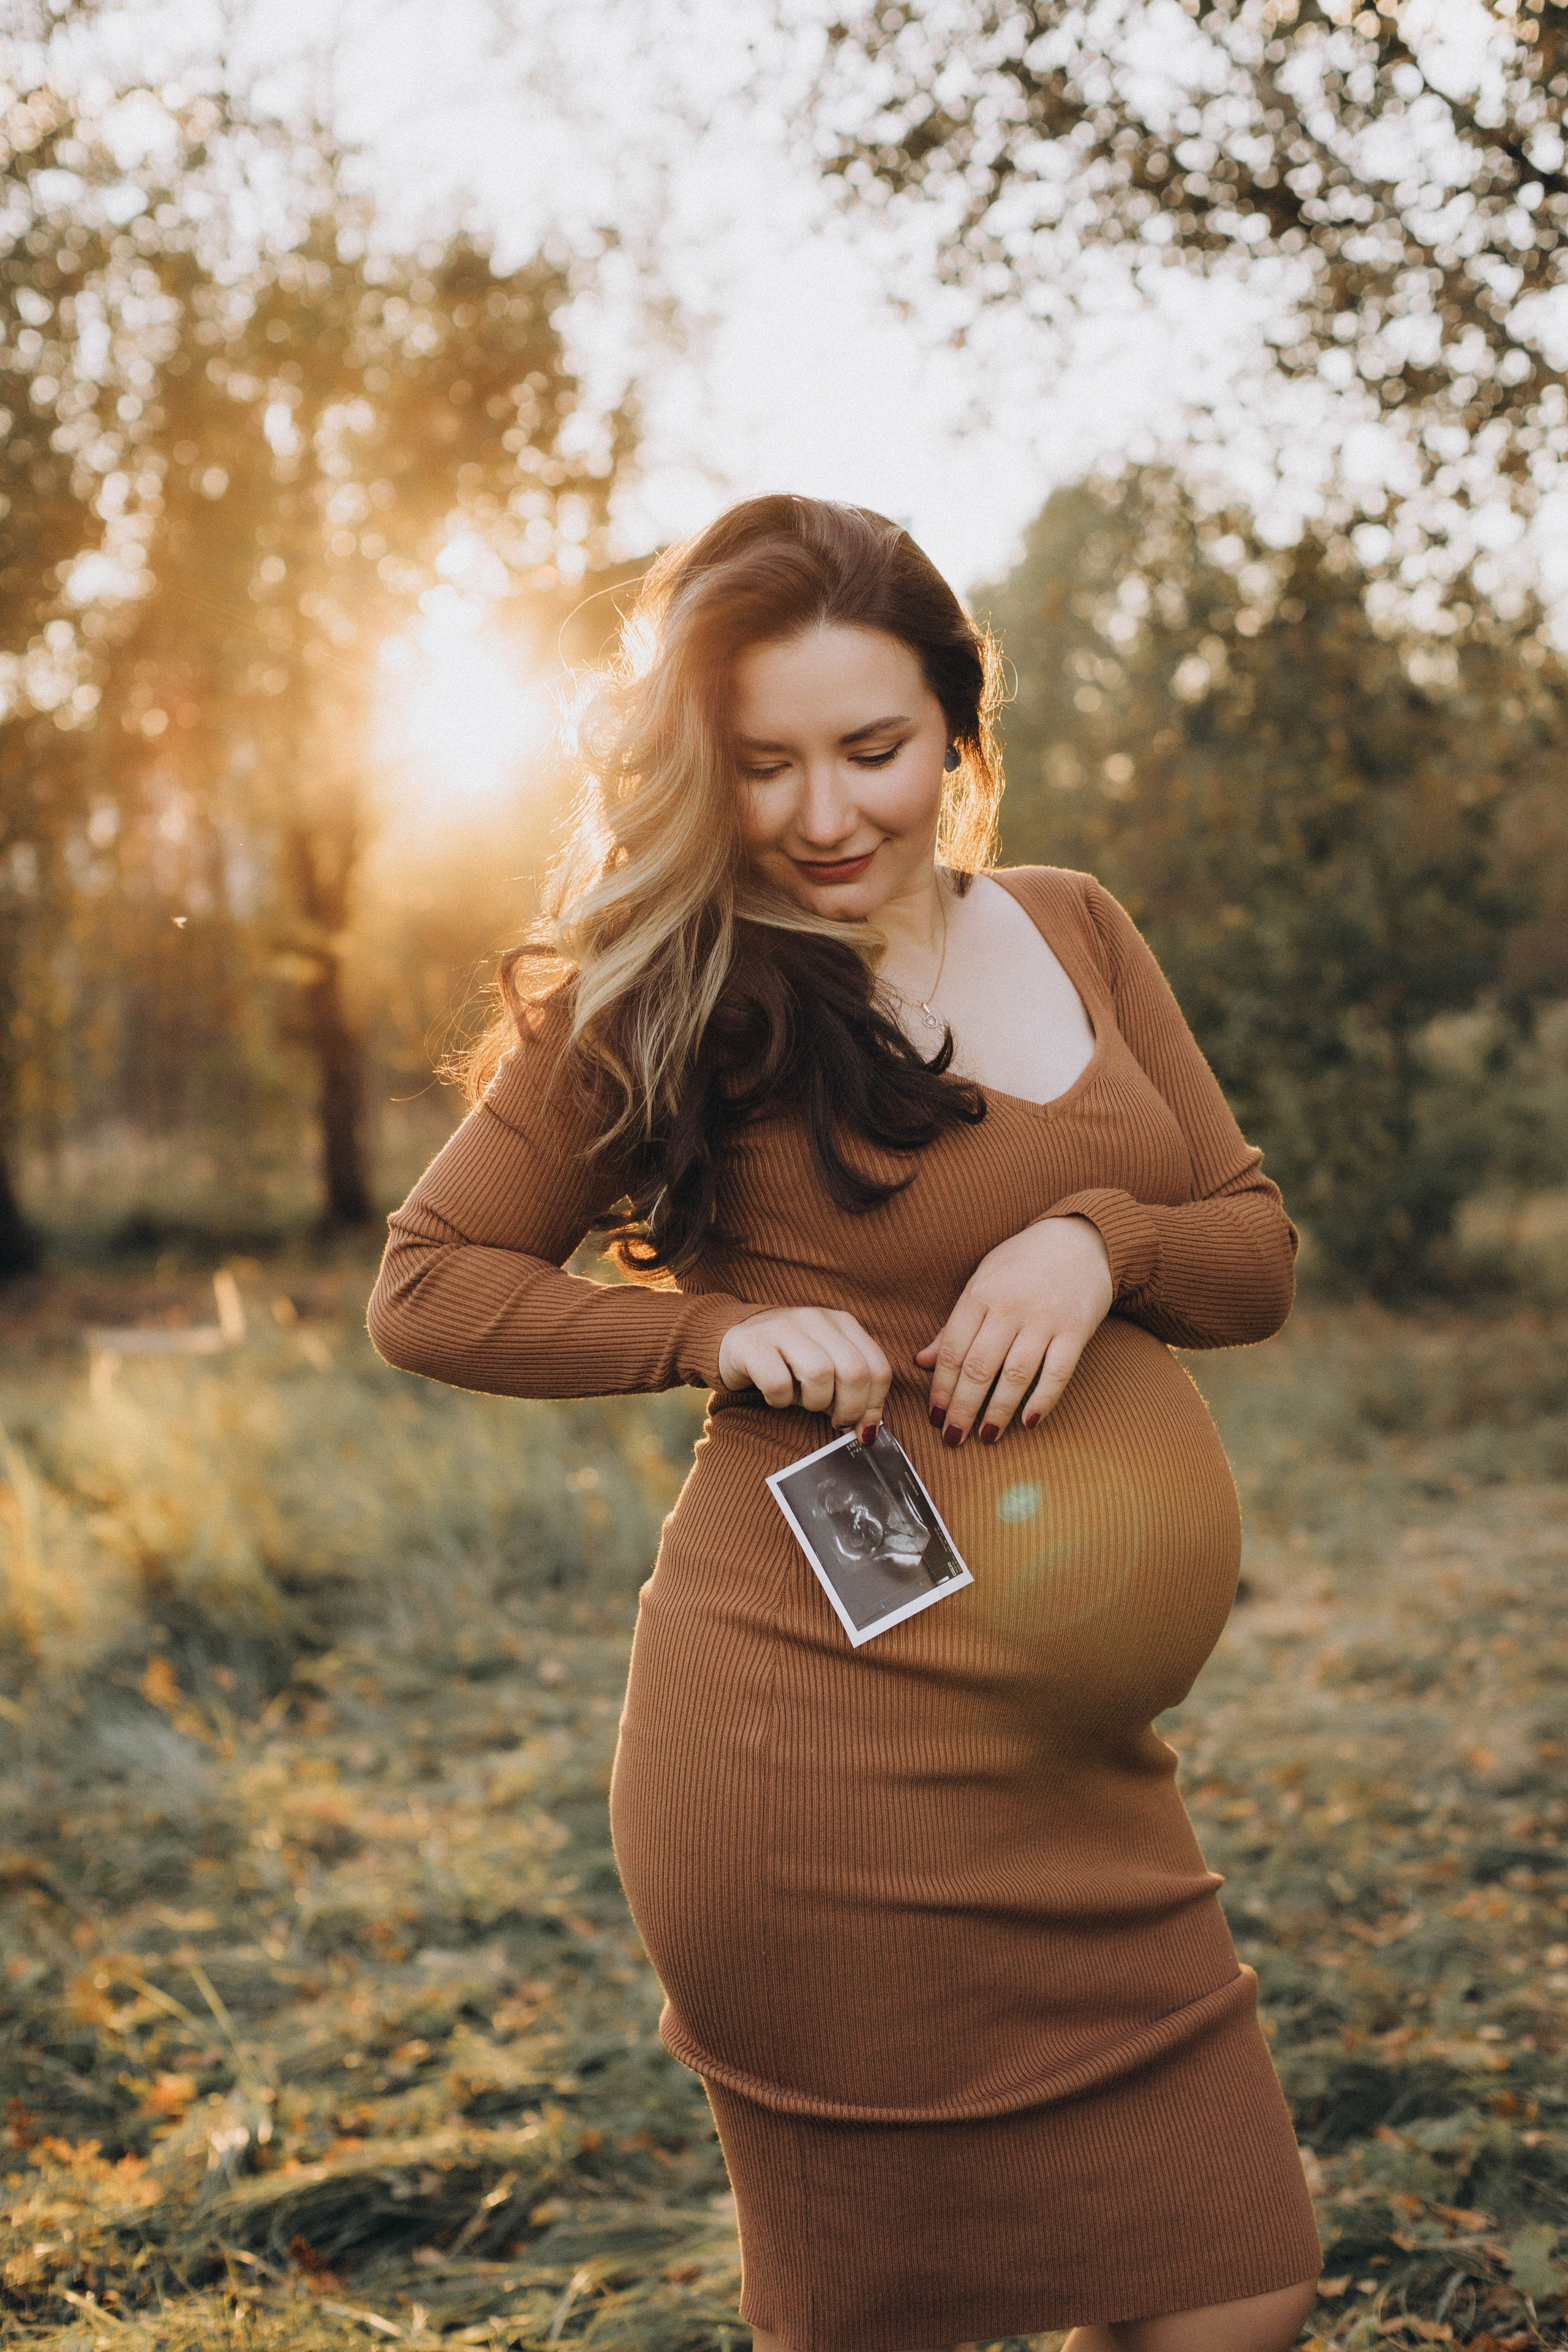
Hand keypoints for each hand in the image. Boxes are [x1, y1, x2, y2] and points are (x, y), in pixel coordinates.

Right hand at [717, 1306, 891, 1437]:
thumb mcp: (829, 1369)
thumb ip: (853, 1392)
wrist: (736, 1341)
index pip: (878, 1368)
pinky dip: (780, 1400)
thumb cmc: (789, 1364)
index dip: (874, 1405)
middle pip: (854, 1372)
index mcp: (842, 1323)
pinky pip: (778, 1384)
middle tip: (834, 1421)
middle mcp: (816, 1319)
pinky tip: (776, 1396)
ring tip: (802, 1400)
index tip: (861, 1426)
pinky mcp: (751, 1343)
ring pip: (819, 1375)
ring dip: (814, 1402)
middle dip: (849, 1409)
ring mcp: (783, 1327)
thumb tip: (868, 1431)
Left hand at [916, 1215, 1112, 1444]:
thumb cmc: (1023, 1262)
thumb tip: (923, 1361)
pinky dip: (1042, 1400)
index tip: (935, 1416)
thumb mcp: (981, 1281)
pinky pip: (1057, 1372)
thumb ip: (954, 1324)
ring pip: (1015, 1375)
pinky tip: (1028, 1422)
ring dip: (998, 1411)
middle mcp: (1010, 1307)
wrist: (1080, 1238)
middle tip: (954, 1438)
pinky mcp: (1076, 1329)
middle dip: (963, 1408)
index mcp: (980, 1295)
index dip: (941, 1388)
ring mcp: (1045, 1318)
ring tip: (986, 1435)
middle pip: (979, 1367)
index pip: (954, 1350)